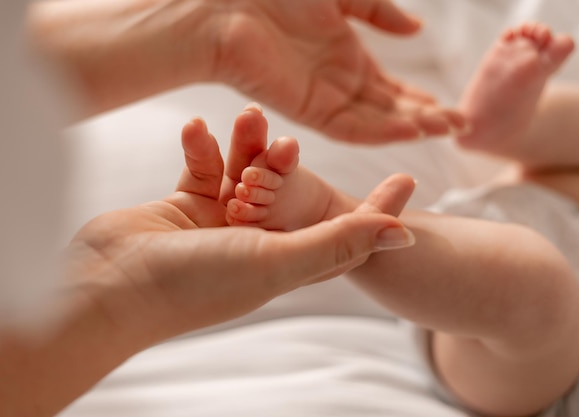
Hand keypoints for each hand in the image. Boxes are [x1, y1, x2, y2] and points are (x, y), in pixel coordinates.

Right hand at [67, 118, 415, 344]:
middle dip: (292, 166)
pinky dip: (203, 148)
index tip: (407, 178)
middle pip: (292, 197)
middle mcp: (257, 245)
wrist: (111, 286)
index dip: (377, 211)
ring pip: (248, 174)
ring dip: (248, 147)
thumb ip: (337, 244)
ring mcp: (221, 225)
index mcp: (286, 265)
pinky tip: (195, 129)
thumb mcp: (277, 262)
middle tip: (290, 142)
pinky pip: (206, 168)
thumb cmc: (196, 283)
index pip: (345, 237)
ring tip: (246, 117)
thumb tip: (404, 238)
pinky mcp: (187, 206)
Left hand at [203, 0, 464, 142]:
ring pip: (378, 122)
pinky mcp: (309, 111)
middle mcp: (339, 85)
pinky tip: (414, 129)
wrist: (226, 5)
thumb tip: (416, 29)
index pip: (391, 89)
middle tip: (464, 124)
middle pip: (391, 110)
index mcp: (346, 59)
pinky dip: (383, 130)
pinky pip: (352, 128)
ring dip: (414, 125)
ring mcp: (325, 100)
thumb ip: (379, 11)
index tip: (454, 109)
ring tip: (450, 127)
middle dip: (428, 117)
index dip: (423, 100)